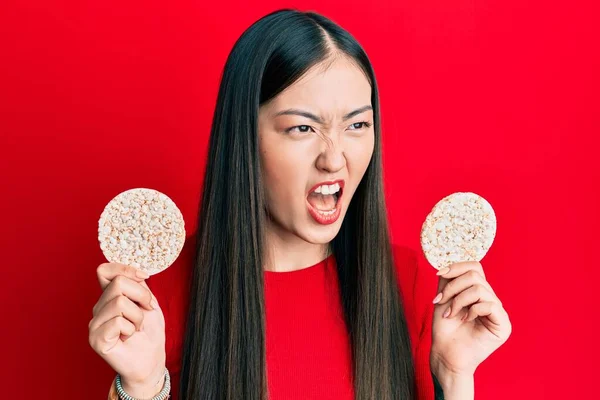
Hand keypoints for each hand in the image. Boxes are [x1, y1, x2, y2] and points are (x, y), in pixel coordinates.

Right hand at [88, 263, 165, 396]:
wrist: (151, 359)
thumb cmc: (150, 333)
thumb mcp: (149, 303)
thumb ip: (139, 287)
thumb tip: (136, 273)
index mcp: (109, 298)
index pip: (104, 271)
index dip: (124, 269)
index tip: (144, 277)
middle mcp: (98, 308)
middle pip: (118, 283)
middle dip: (141, 296)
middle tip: (145, 312)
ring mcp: (95, 324)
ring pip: (119, 302)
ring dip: (137, 316)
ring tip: (136, 328)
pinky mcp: (96, 339)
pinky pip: (117, 321)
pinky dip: (131, 329)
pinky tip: (128, 337)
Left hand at [430, 261, 511, 379]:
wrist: (446, 354)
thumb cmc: (444, 330)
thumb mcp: (443, 299)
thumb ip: (448, 280)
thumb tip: (449, 264)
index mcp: (478, 293)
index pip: (475, 268)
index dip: (456, 267)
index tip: (439, 274)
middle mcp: (490, 299)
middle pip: (475, 275)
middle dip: (453, 286)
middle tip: (441, 301)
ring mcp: (498, 312)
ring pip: (479, 289)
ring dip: (458, 300)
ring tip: (451, 314)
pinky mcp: (503, 325)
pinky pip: (489, 305)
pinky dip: (472, 310)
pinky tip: (464, 320)